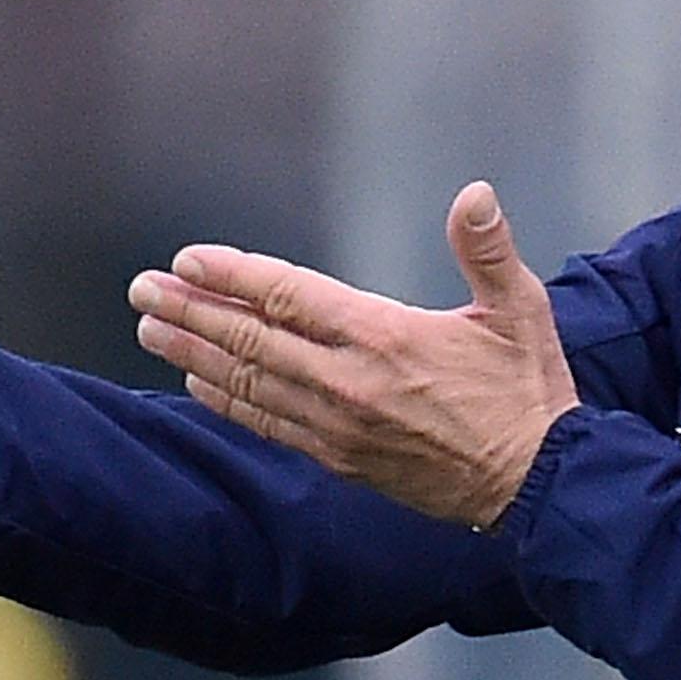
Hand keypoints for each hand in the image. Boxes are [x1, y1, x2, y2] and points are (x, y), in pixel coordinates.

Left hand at [127, 181, 576, 528]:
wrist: (537, 485)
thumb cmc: (528, 392)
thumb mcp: (520, 311)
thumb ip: (488, 250)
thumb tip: (474, 193)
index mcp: (385, 337)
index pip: (288, 296)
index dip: (231, 275)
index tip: (187, 261)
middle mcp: (349, 383)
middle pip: (250, 339)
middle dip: (190, 312)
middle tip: (142, 290)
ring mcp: (338, 427)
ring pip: (248, 384)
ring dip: (193, 355)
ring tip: (149, 330)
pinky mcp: (340, 459)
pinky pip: (267, 426)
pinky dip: (226, 402)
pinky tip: (196, 384)